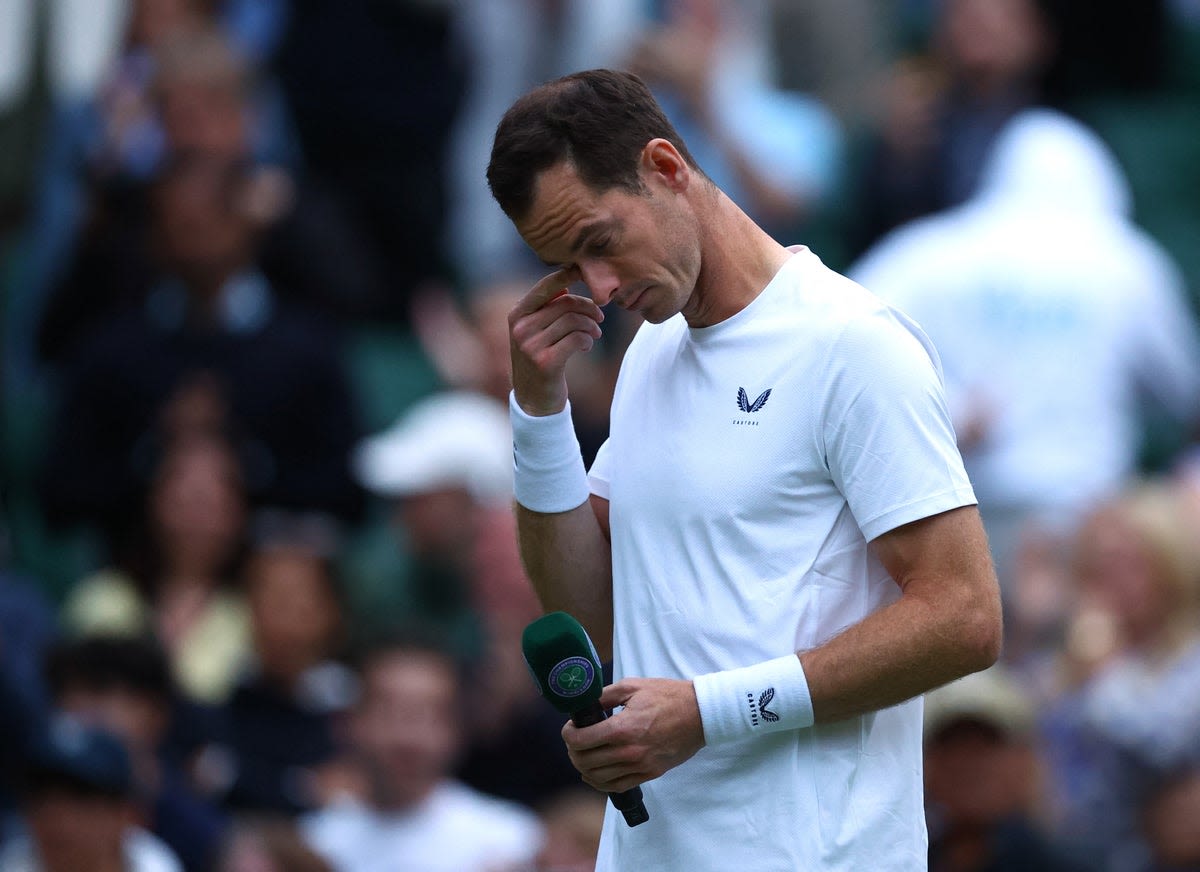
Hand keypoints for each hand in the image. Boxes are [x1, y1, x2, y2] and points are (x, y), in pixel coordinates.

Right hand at [508, 268, 603, 415]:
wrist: (534, 400)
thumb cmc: (540, 359)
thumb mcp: (534, 332)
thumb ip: (546, 308)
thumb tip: (566, 284)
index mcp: (517, 314)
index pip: (545, 287)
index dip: (568, 275)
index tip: (585, 273)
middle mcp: (520, 328)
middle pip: (565, 303)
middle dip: (588, 308)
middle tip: (599, 319)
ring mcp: (530, 345)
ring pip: (573, 321)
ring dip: (591, 326)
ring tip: (594, 334)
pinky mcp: (545, 362)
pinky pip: (576, 339)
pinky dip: (587, 340)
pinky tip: (586, 346)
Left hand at [562, 677, 704, 793]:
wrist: (699, 714)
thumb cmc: (668, 696)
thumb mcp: (632, 686)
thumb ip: (604, 695)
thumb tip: (584, 704)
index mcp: (622, 727)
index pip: (581, 740)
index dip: (568, 734)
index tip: (570, 728)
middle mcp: (629, 751)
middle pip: (585, 761)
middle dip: (573, 750)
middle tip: (574, 740)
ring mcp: (640, 766)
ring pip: (597, 777)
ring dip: (583, 767)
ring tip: (583, 754)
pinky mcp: (649, 774)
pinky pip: (616, 786)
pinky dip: (600, 782)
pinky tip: (595, 773)